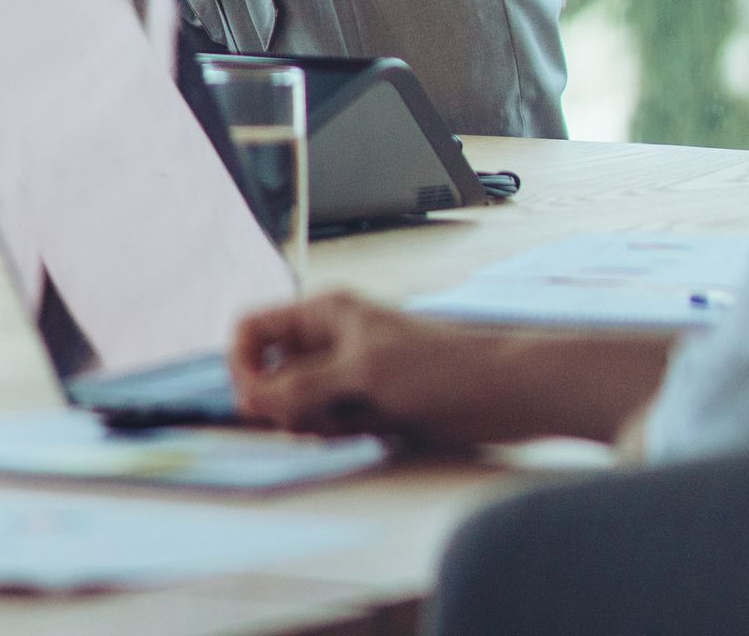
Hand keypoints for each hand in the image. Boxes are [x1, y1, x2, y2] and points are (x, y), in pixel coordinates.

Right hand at [230, 291, 496, 443]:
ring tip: (353, 423)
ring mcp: (346, 377)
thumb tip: (250, 400)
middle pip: (272, 373)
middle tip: (317, 416)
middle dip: (283, 401)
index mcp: (322, 314)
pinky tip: (371, 431)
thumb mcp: (363, 372)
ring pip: (297, 404)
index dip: (244, 364)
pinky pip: (327, 424)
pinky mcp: (366, 408)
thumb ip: (303, 386)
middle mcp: (328, 342)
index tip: (256, 402)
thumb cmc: (439, 368)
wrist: (504, 393)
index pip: (254, 330)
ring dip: (312, 421)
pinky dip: (336, 434)